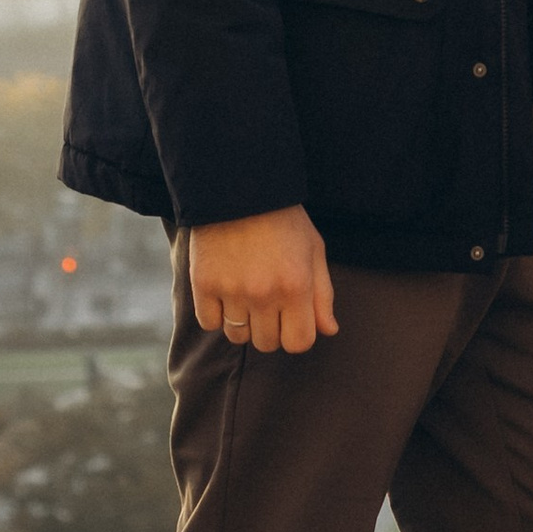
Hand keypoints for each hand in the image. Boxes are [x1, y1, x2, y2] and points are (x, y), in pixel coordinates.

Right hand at [189, 205, 337, 354]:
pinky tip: (224, 290)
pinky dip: (215, 313)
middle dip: (270, 328)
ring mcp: (232, 290)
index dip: (296, 334)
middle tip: (267, 300)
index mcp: (296, 286)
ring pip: (238, 336)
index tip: (290, 318)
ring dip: (242, 322)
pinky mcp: (204, 284)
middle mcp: (264, 293)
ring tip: (244, 293)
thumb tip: (329, 330)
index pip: (299, 343)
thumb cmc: (283, 220)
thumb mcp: (313, 250)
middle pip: (267, 343)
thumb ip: (323, 294)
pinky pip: (209, 323)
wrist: (239, 188)